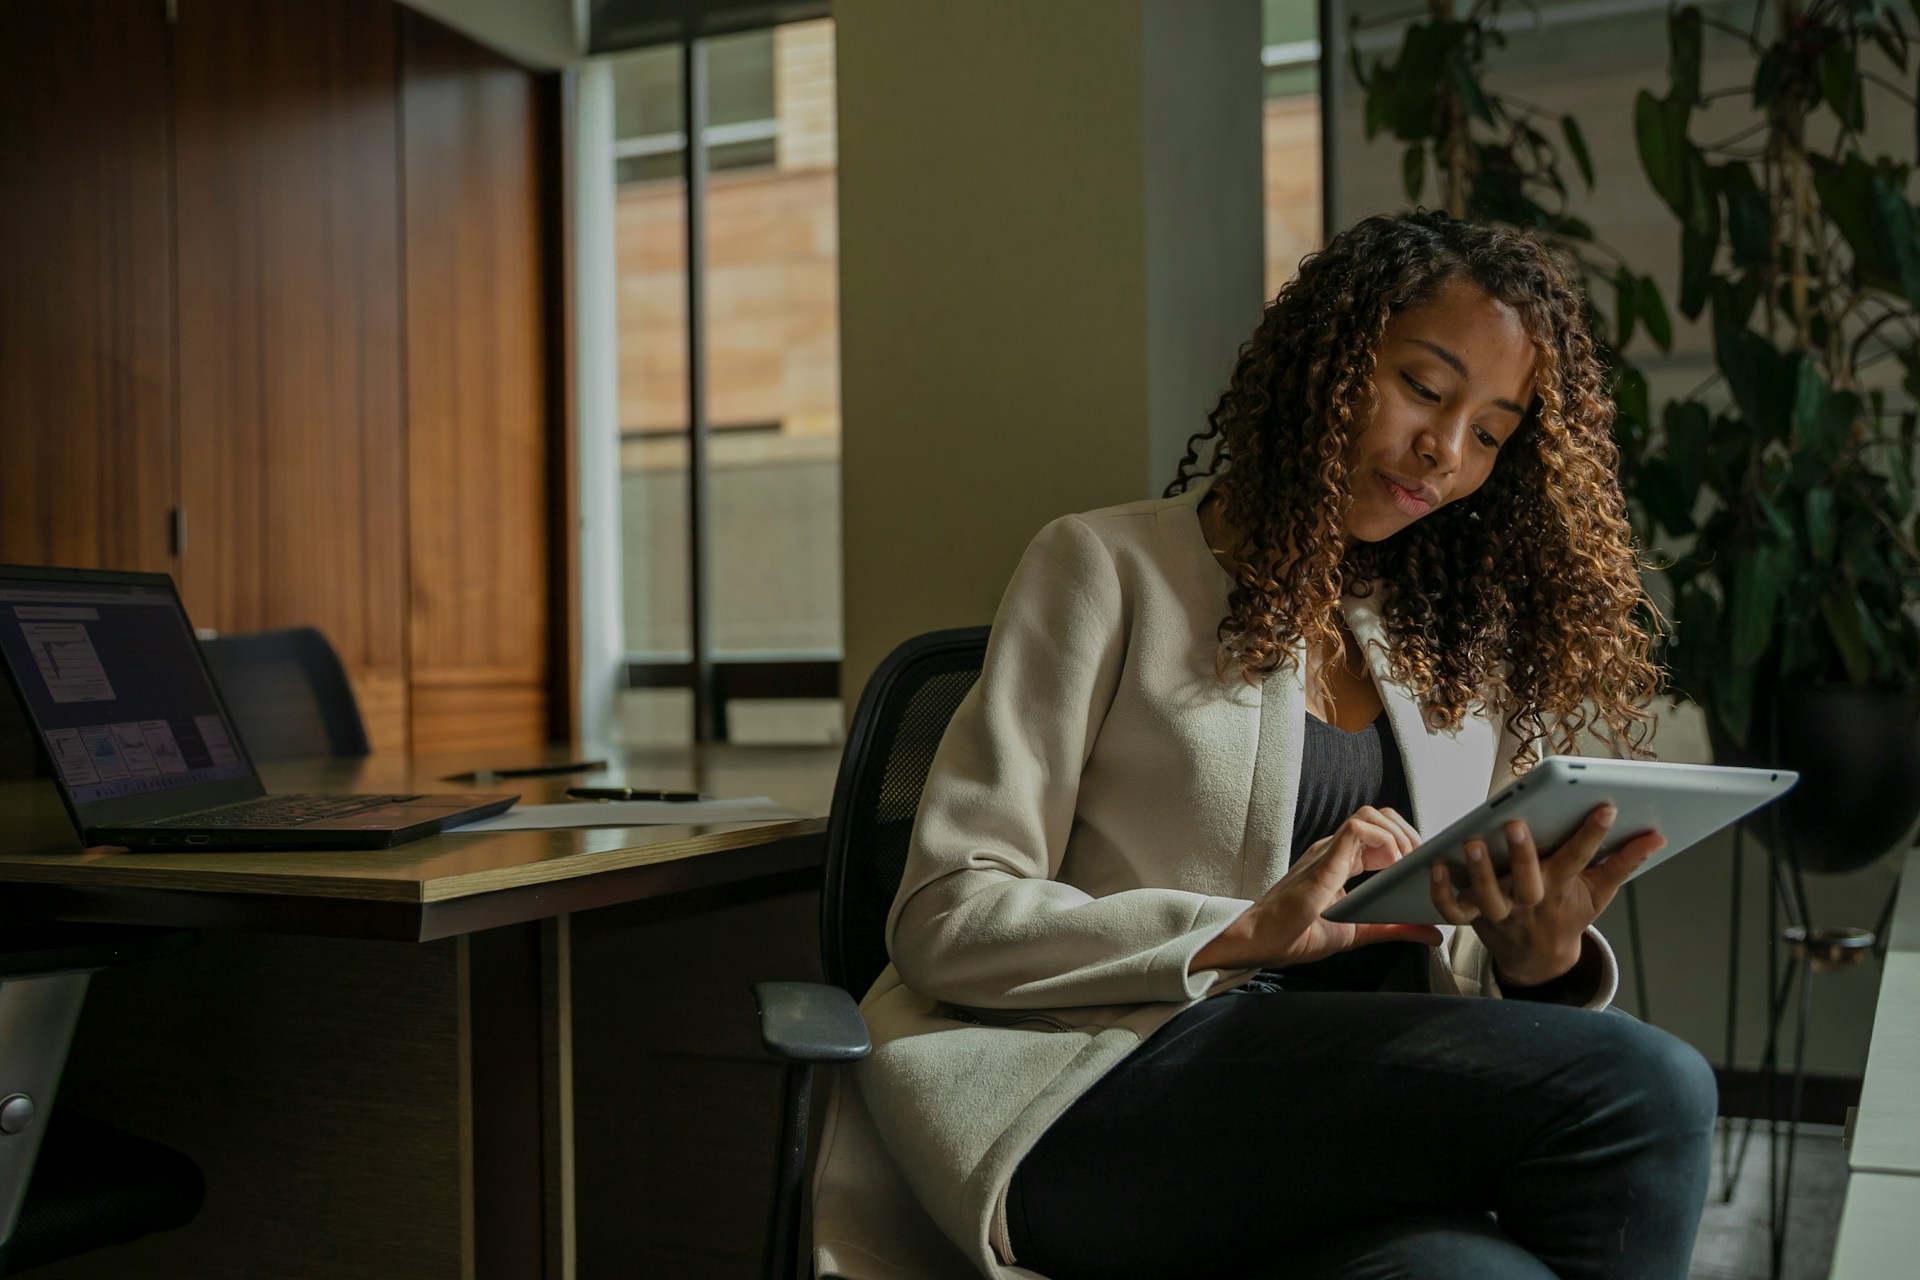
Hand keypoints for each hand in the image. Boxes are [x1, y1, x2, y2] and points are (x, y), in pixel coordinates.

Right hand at [1191, 807, 1444, 973]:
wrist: (1261, 942)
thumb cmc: (1298, 934)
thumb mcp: (1360, 932)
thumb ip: (1396, 929)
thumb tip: (1432, 933)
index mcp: (1341, 860)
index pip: (1381, 830)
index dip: (1407, 841)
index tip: (1422, 867)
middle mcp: (1334, 849)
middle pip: (1380, 815)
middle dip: (1409, 834)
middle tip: (1420, 864)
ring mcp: (1327, 851)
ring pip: (1370, 815)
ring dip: (1398, 834)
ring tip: (1406, 865)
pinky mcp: (1323, 861)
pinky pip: (1356, 830)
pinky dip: (1382, 840)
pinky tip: (1391, 865)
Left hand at [1428, 803, 1665, 987]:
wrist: (1539, 960)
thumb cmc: (1568, 915)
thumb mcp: (1599, 892)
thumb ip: (1624, 862)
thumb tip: (1657, 836)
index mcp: (1561, 889)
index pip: (1581, 859)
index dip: (1594, 834)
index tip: (1605, 807)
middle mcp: (1529, 900)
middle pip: (1528, 881)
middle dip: (1524, 854)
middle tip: (1516, 825)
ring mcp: (1499, 911)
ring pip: (1488, 896)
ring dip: (1480, 871)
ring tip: (1472, 842)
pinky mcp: (1473, 917)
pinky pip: (1453, 909)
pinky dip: (1442, 893)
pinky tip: (1435, 867)